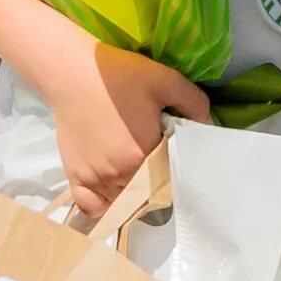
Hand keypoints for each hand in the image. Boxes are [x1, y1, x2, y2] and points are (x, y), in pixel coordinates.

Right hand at [45, 42, 208, 219]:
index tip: (177, 158)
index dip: (176, 169)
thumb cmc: (120, 75)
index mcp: (143, 153)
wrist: (72, 74)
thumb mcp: (166, 80)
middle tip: (160, 164)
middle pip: (147, 192)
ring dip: (134, 193)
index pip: (169, 177)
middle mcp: (118, 173)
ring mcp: (94, 178)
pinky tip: (113, 192)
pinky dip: (104, 205)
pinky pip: (91, 206)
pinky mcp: (75, 176)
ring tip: (139, 173)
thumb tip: (209, 125)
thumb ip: (193, 102)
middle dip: (157, 182)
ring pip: (122, 201)